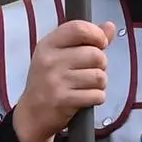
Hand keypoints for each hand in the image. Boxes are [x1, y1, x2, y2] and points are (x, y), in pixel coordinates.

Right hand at [12, 19, 111, 141]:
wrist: (32, 114)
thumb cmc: (48, 82)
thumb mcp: (60, 55)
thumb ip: (86, 39)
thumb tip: (109, 26)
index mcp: (48, 44)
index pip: (79, 28)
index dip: (97, 34)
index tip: (101, 43)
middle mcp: (50, 60)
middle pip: (96, 54)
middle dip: (100, 65)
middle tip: (89, 71)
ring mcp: (56, 80)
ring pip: (99, 76)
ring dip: (99, 83)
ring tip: (85, 86)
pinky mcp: (64, 100)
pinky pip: (97, 95)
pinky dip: (96, 97)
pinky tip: (84, 98)